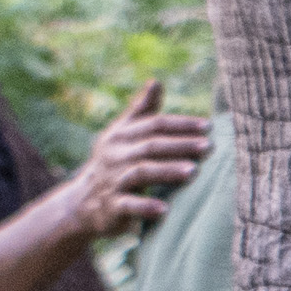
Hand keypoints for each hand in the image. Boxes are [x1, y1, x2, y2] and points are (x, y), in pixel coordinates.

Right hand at [66, 80, 209, 238]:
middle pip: (151, 146)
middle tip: (208, 147)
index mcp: (120, 136)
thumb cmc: (113, 163)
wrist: (82, 202)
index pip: (154, 125)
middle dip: (180, 146)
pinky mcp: (111, 207)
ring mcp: (112, 181)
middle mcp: (115, 155)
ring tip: (193, 172)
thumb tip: (156, 82)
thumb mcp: (122, 135)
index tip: (209, 127)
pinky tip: (165, 209)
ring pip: (142, 172)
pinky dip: (146, 206)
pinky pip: (129, 205)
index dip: (181, 124)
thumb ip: (141, 111)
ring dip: (168, 171)